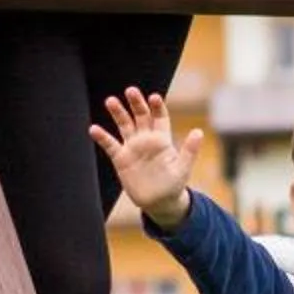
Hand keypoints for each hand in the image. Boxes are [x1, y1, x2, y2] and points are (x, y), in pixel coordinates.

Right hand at [86, 86, 202, 230]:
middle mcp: (146, 139)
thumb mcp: (183, 168)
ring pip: (124, 125)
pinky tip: (94, 129)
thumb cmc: (174, 185)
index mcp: (162, 139)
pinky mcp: (121, 159)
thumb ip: (189, 150)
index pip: (159, 117)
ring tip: (110, 100)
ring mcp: (132, 148)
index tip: (154, 97)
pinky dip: (102, 137)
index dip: (157, 106)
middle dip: (136, 103)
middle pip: (140, 116)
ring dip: (118, 113)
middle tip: (131, 90)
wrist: (159, 202)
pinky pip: (110, 145)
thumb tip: (199, 132)